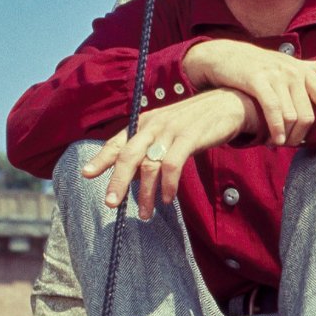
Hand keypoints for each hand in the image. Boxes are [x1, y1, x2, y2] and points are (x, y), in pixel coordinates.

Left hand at [81, 88, 258, 218]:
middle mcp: (154, 125)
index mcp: (145, 123)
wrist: (228, 102)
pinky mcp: (190, 137)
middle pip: (128, 155)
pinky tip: (167, 198)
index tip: (86, 174)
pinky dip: (168, 184)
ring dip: (146, 193)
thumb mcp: (167, 130)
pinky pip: (173, 164)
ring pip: (149, 165)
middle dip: (117, 181)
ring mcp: (172, 130)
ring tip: (145, 213)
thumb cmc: (196, 121)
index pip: (118, 142)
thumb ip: (149, 148)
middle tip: (110, 203)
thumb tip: (132, 176)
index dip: (101, 158)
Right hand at [182, 39, 315, 146]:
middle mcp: (294, 72)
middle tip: (292, 145)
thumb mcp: (291, 63)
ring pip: (292, 116)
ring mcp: (276, 75)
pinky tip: (274, 141)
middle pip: (309, 115)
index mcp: (305, 71)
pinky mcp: (257, 80)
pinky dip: (276, 129)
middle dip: (301, 135)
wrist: (225, 55)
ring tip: (279, 143)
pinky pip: (273, 110)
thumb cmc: (261, 64)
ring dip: (287, 136)